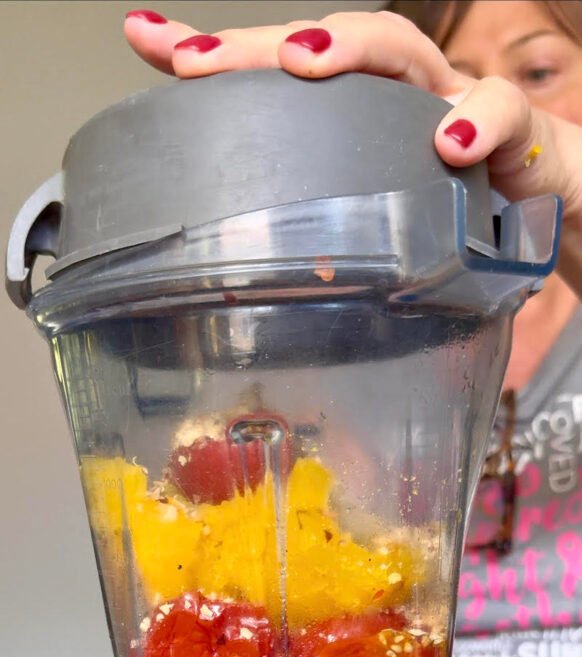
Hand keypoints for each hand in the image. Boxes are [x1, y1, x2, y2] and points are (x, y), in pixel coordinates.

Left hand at [125, 9, 581, 294]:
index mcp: (357, 126)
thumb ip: (327, 241)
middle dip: (257, 49)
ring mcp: (451, 106)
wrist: (550, 219)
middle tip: (198, 62)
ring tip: (304, 62)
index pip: (279, 79)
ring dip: (351, 50)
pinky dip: (475, 126)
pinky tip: (447, 148)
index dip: (217, 59)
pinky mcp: (517, 133)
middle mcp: (395, 101)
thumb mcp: (382, 236)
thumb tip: (241, 289)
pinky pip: (501, 115)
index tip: (146, 42)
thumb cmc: (456, 223)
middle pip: (322, 49)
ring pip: (401, 53)